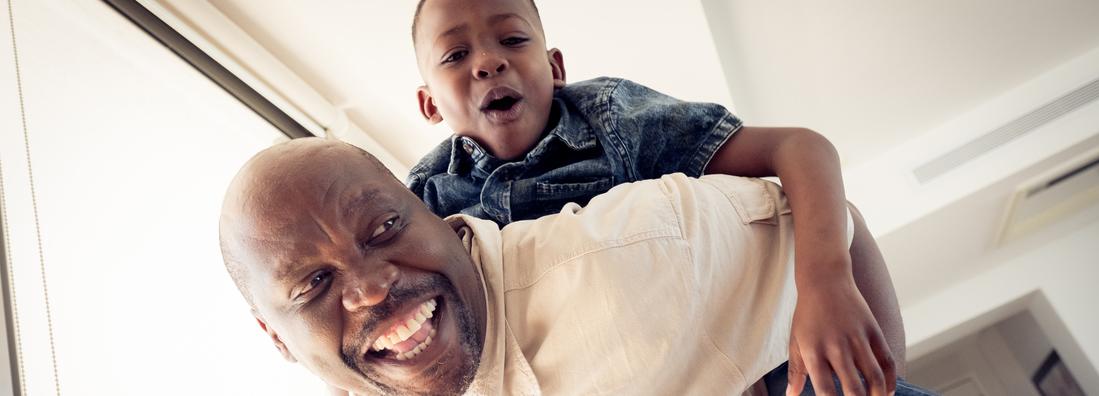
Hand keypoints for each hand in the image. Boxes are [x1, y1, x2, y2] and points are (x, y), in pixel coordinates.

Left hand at [786, 274, 895, 395]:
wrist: (825, 281)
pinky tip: (887, 392)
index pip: (825, 390)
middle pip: (853, 389)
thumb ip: (796, 371)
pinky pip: (887, 361)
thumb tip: (791, 395)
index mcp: (814, 351)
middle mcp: (836, 347)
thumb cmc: (808, 314)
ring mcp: (857, 338)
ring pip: (875, 378)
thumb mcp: (796, 341)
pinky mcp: (873, 331)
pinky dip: (891, 380)